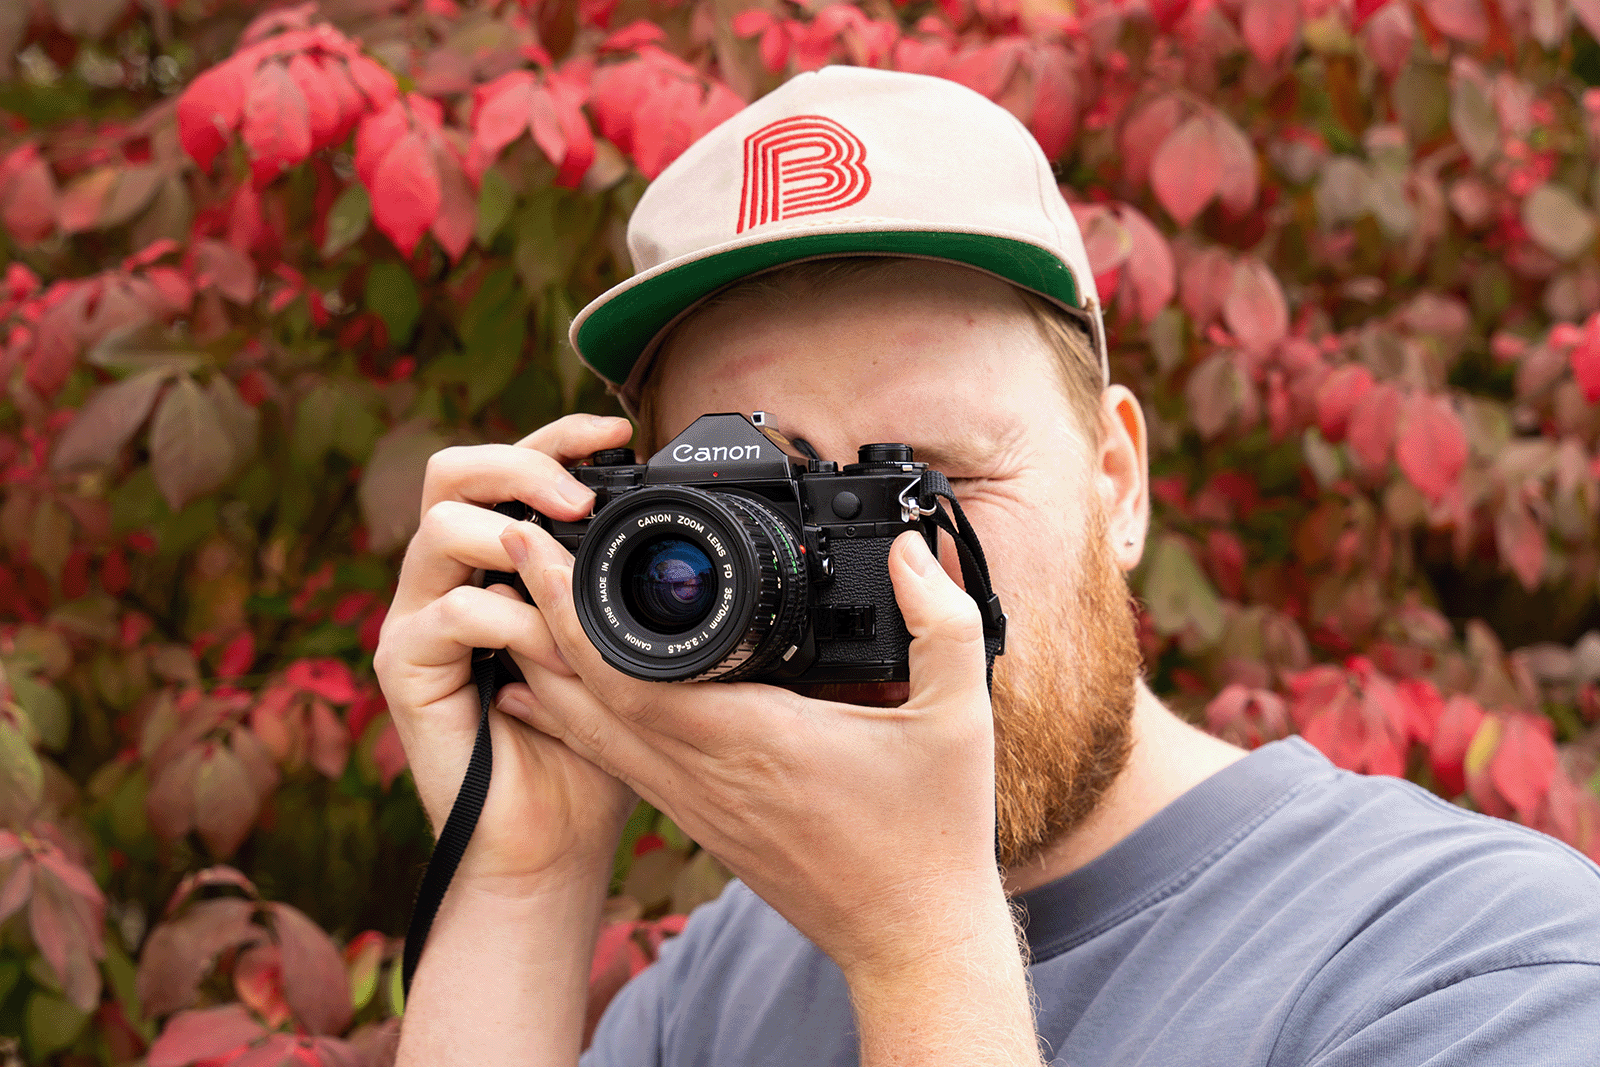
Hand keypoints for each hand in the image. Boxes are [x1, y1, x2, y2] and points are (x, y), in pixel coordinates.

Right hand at [373, 415, 638, 892]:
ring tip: (574, 594)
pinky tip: (555, 660)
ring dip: (520, 549)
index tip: (621, 432)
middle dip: (521, 465)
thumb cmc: (588, 748)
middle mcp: (447, 578)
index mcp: (495, 562)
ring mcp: (417, 618)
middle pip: (452, 471)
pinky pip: (454, 612)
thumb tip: (665, 512)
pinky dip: (516, 626)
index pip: (508, 468)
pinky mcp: (402, 666)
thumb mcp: (618, 649)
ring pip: (442, 528)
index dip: (557, 435)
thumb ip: (616, 586)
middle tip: (583, 501)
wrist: (549, 841)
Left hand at [496, 521, 1005, 978]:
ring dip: (544, 666)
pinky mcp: (701, 824)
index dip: (571, 608)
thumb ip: (943, 623)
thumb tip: (915, 550)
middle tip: (510, 549)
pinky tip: (543, 692)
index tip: (542, 547)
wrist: (910, 941)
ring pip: (593, 731)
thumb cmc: (932, 838)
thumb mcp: (961, 720)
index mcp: (757, 740)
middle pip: (589, 693)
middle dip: (540, 617)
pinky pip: (616, 761)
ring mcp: (697, 805)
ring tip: (511, 604)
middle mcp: (708, 774)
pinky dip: (572, 717)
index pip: (632, 673)